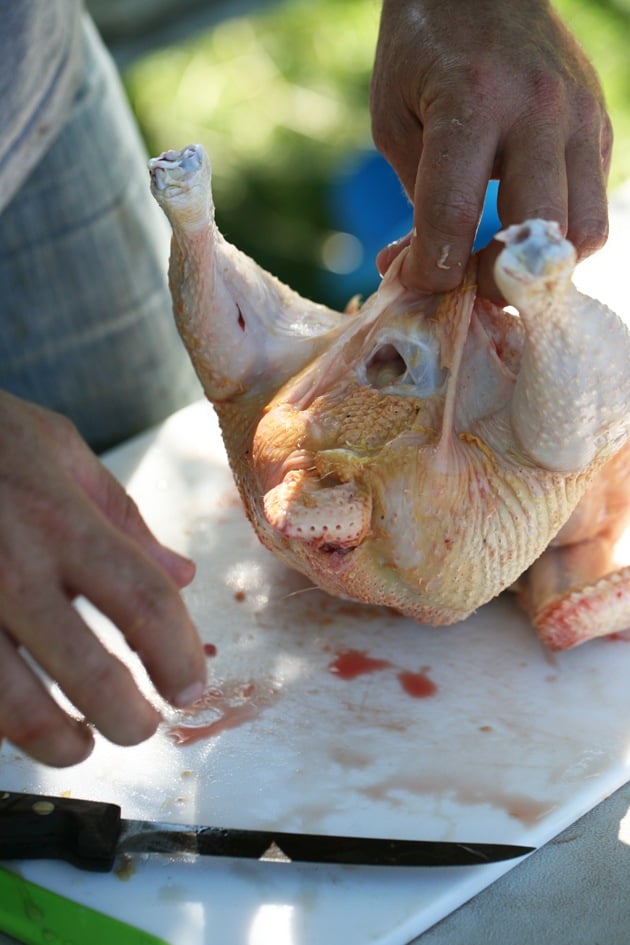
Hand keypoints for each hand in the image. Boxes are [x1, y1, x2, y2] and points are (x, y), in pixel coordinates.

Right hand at [0, 391, 205, 766]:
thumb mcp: (59, 449)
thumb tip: (182, 576)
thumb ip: (123, 516)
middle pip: (91, 677)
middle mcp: (12, 570)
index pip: (145, 604)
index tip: (189, 687)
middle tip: (143, 727)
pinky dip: (3, 719)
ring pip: (16, 711)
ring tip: (80, 742)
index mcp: (60, 520)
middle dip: (131, 720)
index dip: (178, 657)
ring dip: (60, 743)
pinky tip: (18, 715)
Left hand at [370, 0, 611, 298]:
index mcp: (473, 102)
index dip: (430, 270)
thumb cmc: (423, 52)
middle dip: (494, 279)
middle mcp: (539, 110)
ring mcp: (581, 117)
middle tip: (464, 281)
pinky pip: (591, 204)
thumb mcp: (395, 121)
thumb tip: (421, 276)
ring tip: (499, 260)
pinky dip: (557, 234)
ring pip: (585, 231)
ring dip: (540, 265)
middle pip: (538, 235)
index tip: (415, 281)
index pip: (453, 217)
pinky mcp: (600, 126)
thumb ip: (415, 201)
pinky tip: (520, 223)